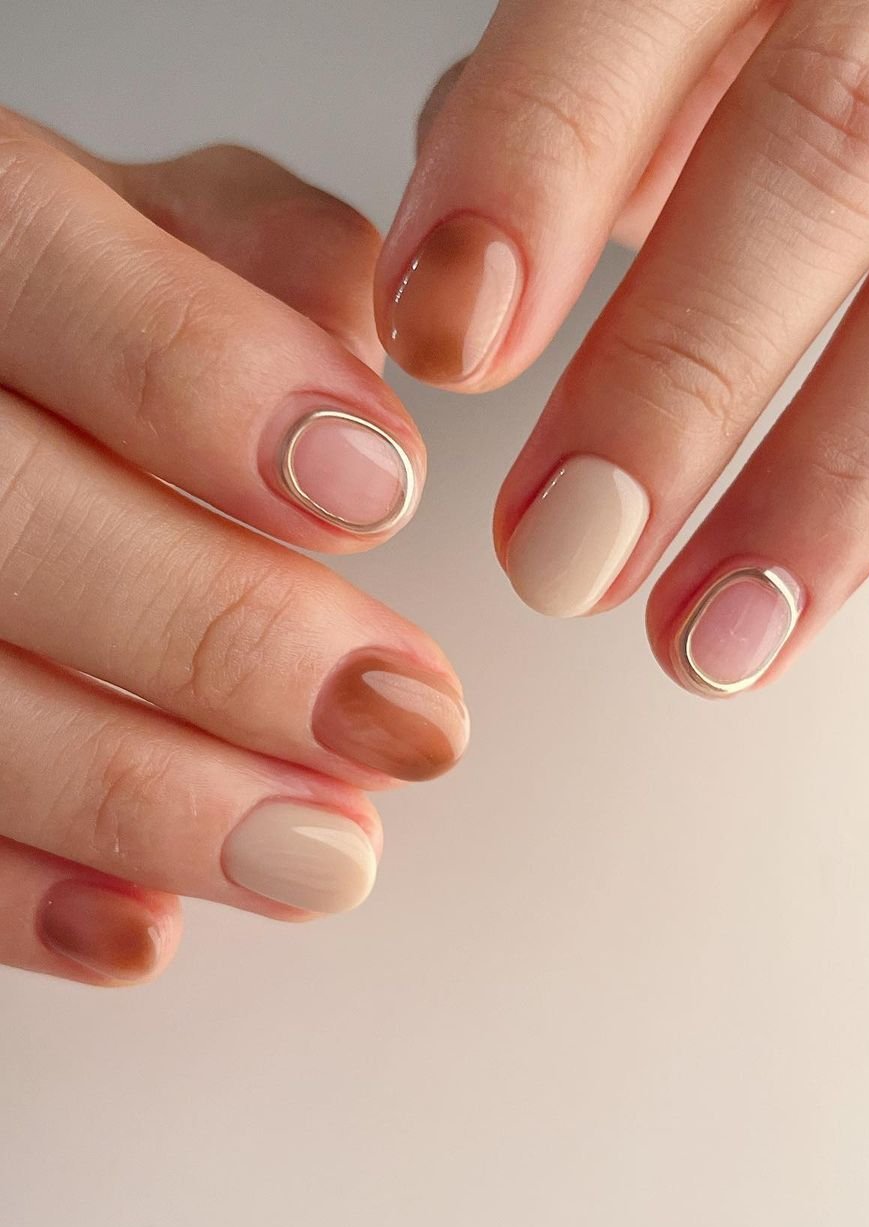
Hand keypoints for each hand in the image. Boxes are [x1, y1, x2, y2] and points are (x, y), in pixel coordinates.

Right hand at [0, 110, 468, 986]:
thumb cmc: (74, 315)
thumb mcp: (157, 231)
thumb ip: (255, 256)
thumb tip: (378, 333)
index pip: (46, 277)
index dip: (214, 392)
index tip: (383, 494)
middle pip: (5, 523)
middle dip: (226, 642)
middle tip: (405, 722)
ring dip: (151, 801)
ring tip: (324, 854)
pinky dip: (20, 895)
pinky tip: (145, 930)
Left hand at [378, 0, 868, 695]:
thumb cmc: (805, 1)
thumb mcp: (678, 2)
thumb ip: (573, 101)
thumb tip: (463, 279)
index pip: (636, 9)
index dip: (533, 176)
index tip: (445, 344)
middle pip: (826, 151)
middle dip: (679, 381)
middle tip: (564, 558)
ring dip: (843, 487)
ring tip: (719, 642)